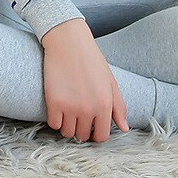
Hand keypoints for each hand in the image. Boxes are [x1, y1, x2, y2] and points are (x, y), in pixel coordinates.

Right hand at [42, 18, 129, 142]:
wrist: (68, 40)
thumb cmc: (90, 58)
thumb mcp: (110, 81)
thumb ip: (119, 107)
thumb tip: (124, 128)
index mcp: (104, 104)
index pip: (101, 136)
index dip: (96, 134)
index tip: (90, 126)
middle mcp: (88, 109)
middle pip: (83, 136)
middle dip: (81, 128)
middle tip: (78, 115)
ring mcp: (70, 107)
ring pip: (67, 133)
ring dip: (67, 126)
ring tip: (67, 112)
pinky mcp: (53, 102)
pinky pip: (54, 124)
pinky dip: (55, 120)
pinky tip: (58, 108)